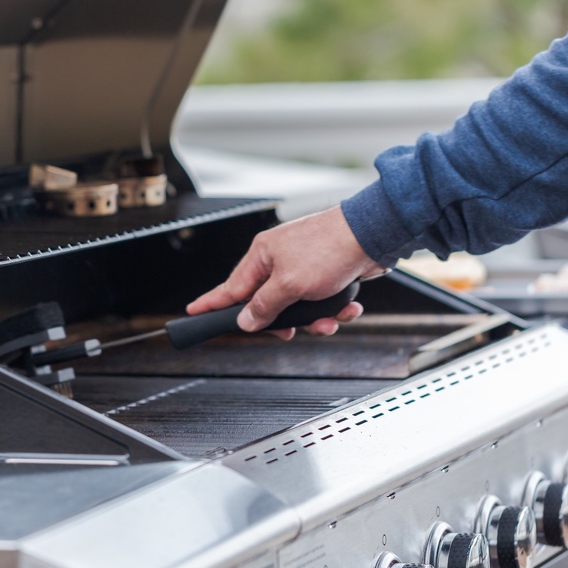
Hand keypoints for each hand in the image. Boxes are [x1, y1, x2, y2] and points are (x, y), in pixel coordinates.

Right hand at [186, 206, 381, 337]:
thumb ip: (265, 306)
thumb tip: (246, 320)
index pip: (230, 287)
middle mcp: (280, 259)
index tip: (194, 312)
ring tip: (328, 320)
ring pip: (297, 307)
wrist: (373, 236)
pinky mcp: (325, 273)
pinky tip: (346, 308)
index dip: (211, 303)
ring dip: (314, 319)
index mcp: (263, 255)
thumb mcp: (289, 284)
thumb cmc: (330, 247)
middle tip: (290, 331)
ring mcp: (304, 266)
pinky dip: (332, 309)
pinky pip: (320, 301)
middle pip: (267, 303)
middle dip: (283, 322)